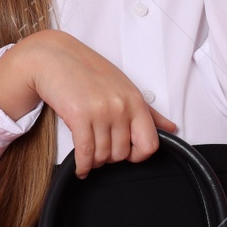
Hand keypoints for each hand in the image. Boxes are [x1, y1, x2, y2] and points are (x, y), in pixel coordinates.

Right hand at [24, 31, 178, 177]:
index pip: (149, 144)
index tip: (128, 154)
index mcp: (135, 100)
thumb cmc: (89, 71)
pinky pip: (84, 153)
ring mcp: (100, 111)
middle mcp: (120, 107)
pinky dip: (82, 166)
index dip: (138, 155)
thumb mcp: (124, 87)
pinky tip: (80, 168)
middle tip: (101, 150)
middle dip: (110, 158)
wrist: (55, 58)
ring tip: (89, 156)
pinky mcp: (78, 116)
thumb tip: (170, 128)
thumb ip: (149, 112)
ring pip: (102, 156)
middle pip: (121, 154)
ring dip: (94, 161)